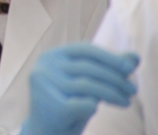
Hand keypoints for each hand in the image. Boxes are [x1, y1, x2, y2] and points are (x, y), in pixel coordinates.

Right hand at [20, 43, 138, 134]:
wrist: (47, 129)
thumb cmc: (69, 101)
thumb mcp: (88, 81)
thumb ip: (108, 67)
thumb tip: (134, 57)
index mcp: (51, 55)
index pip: (84, 49)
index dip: (109, 57)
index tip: (130, 68)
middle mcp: (43, 67)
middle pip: (88, 68)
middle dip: (115, 79)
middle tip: (133, 90)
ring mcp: (44, 86)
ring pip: (87, 86)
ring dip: (112, 94)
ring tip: (125, 101)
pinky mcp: (51, 106)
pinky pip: (83, 104)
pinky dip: (93, 106)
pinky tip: (95, 109)